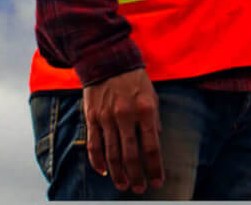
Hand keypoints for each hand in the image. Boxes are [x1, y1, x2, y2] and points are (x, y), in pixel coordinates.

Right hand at [82, 66, 162, 192]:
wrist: (108, 61)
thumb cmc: (135, 80)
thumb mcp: (153, 96)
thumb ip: (154, 120)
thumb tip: (155, 141)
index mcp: (146, 110)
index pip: (152, 147)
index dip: (155, 168)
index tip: (158, 181)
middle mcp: (126, 116)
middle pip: (131, 155)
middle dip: (137, 176)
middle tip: (140, 189)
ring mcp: (106, 118)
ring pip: (112, 154)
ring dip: (118, 173)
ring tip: (124, 186)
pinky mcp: (92, 118)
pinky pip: (94, 146)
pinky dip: (98, 162)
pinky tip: (104, 172)